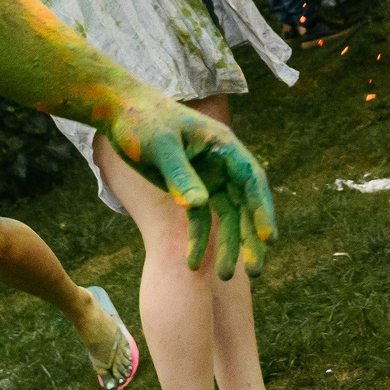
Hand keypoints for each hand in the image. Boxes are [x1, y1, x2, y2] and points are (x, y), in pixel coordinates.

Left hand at [97, 91, 276, 280]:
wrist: (120, 111)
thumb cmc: (142, 120)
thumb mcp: (161, 147)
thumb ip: (180, 176)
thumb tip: (199, 206)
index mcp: (223, 146)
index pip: (251, 180)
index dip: (262, 210)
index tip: (269, 238)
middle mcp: (221, 164)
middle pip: (244, 204)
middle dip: (250, 237)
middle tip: (256, 271)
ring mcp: (207, 177)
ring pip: (226, 216)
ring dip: (227, 245)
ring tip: (224, 278)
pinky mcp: (190, 188)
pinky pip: (199, 219)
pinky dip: (197, 240)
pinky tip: (192, 264)